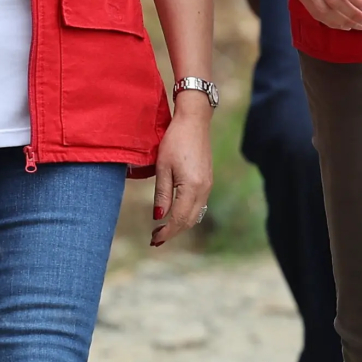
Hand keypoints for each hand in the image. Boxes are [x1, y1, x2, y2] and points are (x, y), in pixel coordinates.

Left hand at [150, 94, 215, 247]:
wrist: (194, 122)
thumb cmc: (175, 141)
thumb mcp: (163, 167)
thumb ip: (162, 193)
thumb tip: (158, 216)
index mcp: (192, 187)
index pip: (178, 218)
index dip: (166, 232)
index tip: (154, 239)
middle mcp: (204, 189)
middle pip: (189, 220)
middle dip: (173, 232)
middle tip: (155, 239)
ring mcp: (208, 185)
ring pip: (195, 214)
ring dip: (180, 225)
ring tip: (163, 230)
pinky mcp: (208, 181)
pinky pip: (199, 205)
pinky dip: (187, 214)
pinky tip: (175, 214)